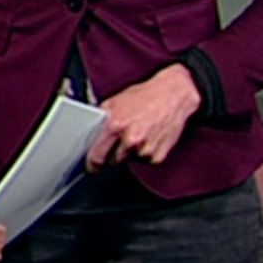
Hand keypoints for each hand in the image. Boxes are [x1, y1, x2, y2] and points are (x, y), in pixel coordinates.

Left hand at [85, 64, 201, 170]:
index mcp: (116, 126)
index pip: (97, 157)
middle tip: (119, 140)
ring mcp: (145, 150)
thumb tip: (89, 136)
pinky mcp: (157, 156)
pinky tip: (147, 137)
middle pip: (111, 161)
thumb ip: (100, 121)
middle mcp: (130, 141)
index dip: (92, 164)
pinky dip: (143, 153)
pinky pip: (143, 160)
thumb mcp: (114, 102)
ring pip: (128, 160)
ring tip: (136, 133)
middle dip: (111, 153)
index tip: (91, 166)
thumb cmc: (144, 97)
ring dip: (128, 153)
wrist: (172, 96)